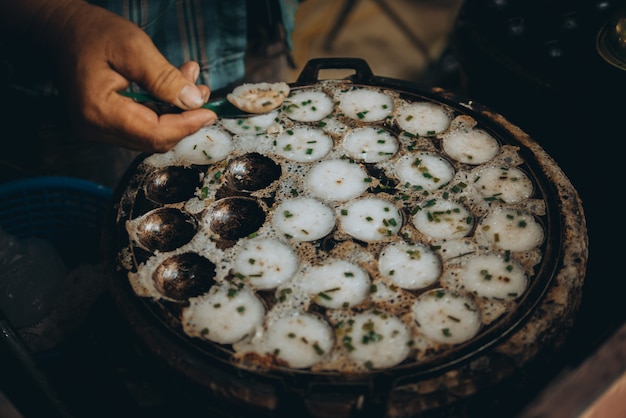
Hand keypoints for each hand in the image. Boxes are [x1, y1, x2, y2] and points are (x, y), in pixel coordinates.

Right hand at [3, 1, 217, 151]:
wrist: (60, 30)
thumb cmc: (92, 33)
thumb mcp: (133, 47)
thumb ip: (164, 78)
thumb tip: (194, 102)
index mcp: (99, 113)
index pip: (154, 134)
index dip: (187, 125)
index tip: (211, 111)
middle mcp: (95, 130)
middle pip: (155, 139)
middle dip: (185, 119)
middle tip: (202, 91)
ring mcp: (98, 130)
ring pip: (151, 134)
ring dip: (176, 113)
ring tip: (189, 82)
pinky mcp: (104, 126)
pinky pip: (142, 126)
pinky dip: (162, 110)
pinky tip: (173, 88)